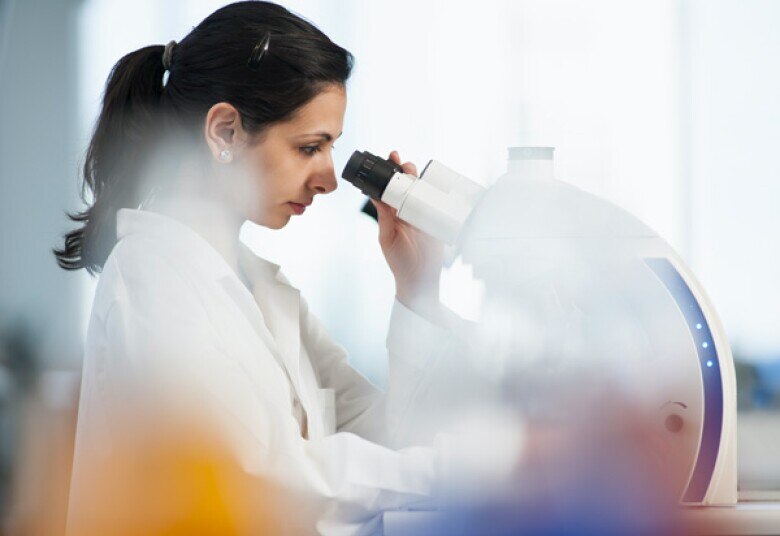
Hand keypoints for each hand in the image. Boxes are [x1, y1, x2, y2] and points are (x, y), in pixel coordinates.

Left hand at [373, 151, 444, 316]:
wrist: (419, 278)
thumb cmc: (399, 261)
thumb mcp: (387, 237)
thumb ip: (384, 217)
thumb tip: (375, 196)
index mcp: (393, 212)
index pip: (391, 188)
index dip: (391, 173)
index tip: (390, 158)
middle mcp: (408, 211)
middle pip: (409, 185)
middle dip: (407, 171)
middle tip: (404, 163)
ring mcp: (424, 215)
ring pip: (424, 191)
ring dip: (422, 179)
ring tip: (416, 171)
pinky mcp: (438, 221)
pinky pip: (439, 204)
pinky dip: (440, 194)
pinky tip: (438, 184)